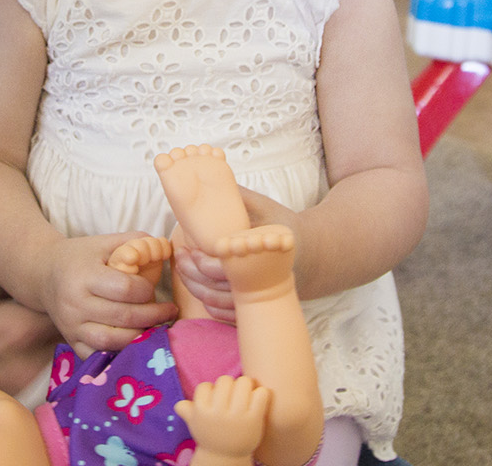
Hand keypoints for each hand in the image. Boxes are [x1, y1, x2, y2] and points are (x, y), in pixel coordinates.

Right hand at [0, 270, 56, 399]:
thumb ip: (15, 277)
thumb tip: (46, 267)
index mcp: (18, 327)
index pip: (69, 307)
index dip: (72, 291)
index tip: (69, 279)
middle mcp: (27, 360)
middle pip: (68, 333)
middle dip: (67, 313)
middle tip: (58, 295)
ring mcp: (22, 383)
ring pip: (58, 352)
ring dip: (54, 333)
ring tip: (38, 315)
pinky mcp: (14, 396)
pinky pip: (41, 368)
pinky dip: (39, 353)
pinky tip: (21, 341)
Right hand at [39, 232, 179, 352]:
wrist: (44, 275)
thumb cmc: (80, 257)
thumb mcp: (105, 242)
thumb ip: (135, 241)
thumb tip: (164, 248)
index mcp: (84, 275)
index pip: (125, 289)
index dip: (146, 290)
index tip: (152, 288)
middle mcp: (75, 303)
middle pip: (123, 317)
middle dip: (153, 315)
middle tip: (168, 311)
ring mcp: (72, 326)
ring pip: (112, 341)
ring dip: (139, 337)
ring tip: (155, 327)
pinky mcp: (71, 341)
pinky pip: (99, 355)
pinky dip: (119, 352)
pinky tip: (134, 341)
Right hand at [174, 375, 271, 462]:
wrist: (227, 458)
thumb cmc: (211, 437)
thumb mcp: (196, 426)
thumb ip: (187, 412)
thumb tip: (180, 405)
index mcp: (202, 412)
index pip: (205, 386)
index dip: (211, 389)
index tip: (215, 398)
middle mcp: (218, 413)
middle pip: (225, 380)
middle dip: (229, 384)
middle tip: (232, 394)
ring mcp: (237, 415)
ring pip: (244, 382)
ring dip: (245, 385)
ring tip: (245, 394)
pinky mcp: (254, 418)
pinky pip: (261, 393)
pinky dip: (261, 393)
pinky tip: (257, 401)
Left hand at [175, 187, 302, 320]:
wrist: (311, 252)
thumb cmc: (281, 224)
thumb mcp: (265, 206)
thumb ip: (238, 196)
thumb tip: (209, 175)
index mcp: (262, 252)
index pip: (225, 265)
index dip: (202, 260)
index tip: (188, 247)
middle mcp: (263, 278)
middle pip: (218, 288)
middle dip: (193, 275)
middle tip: (180, 258)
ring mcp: (261, 295)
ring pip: (220, 303)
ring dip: (197, 290)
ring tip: (184, 270)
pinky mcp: (259, 304)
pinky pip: (229, 315)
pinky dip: (210, 306)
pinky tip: (199, 289)